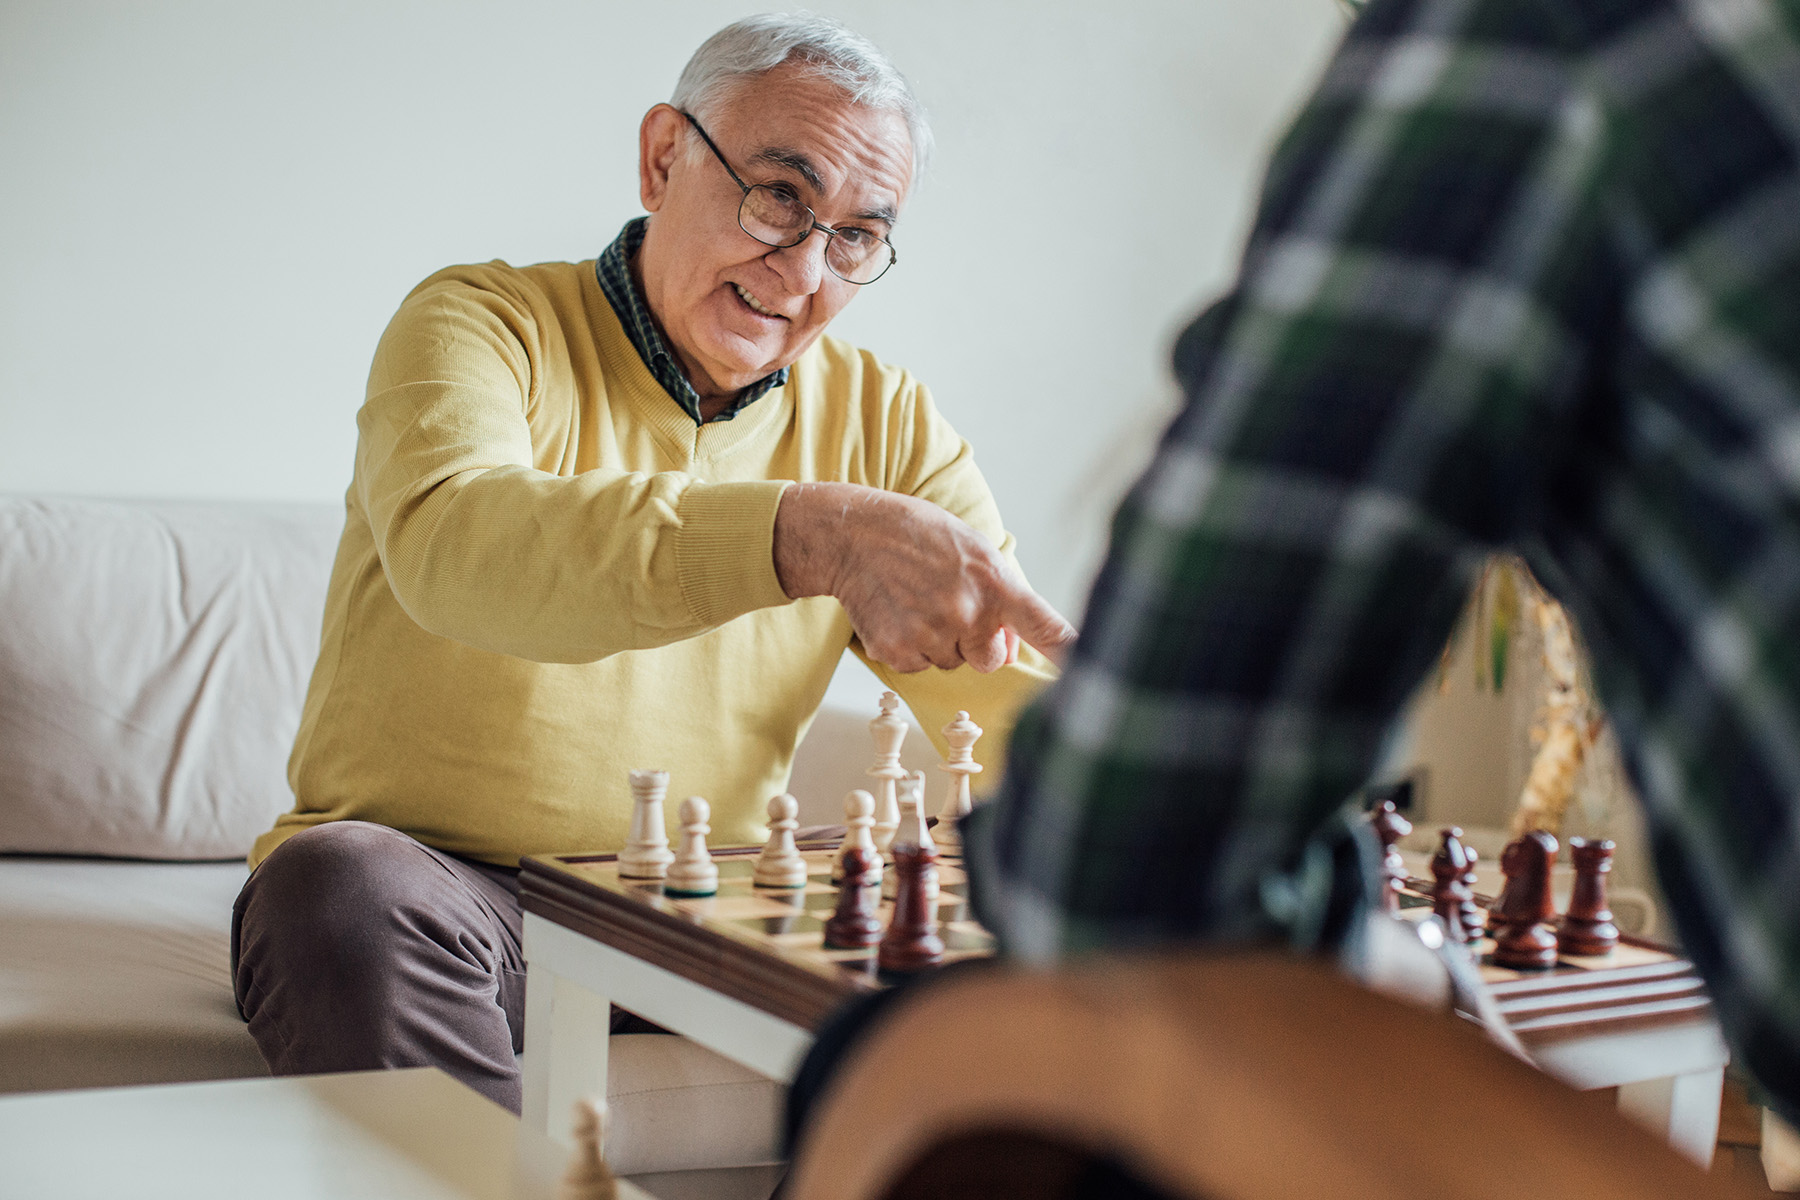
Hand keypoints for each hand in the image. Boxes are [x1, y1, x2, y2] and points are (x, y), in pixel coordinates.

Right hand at [773, 482, 1075, 672]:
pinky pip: (918, 665)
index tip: (1090, 670)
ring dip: (939, 641)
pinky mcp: (899, 651)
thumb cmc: (920, 536)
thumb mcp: (974, 551)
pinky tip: (897, 611)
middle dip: (975, 641)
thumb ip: (1002, 598)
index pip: (1044, 626)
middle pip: (989, 660)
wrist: (854, 534)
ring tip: (916, 600)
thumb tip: (1010, 650)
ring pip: (951, 662)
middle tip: (948, 603)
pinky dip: (909, 646)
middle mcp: (968, 614)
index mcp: (995, 584)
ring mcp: (932, 636)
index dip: (1069, 653)